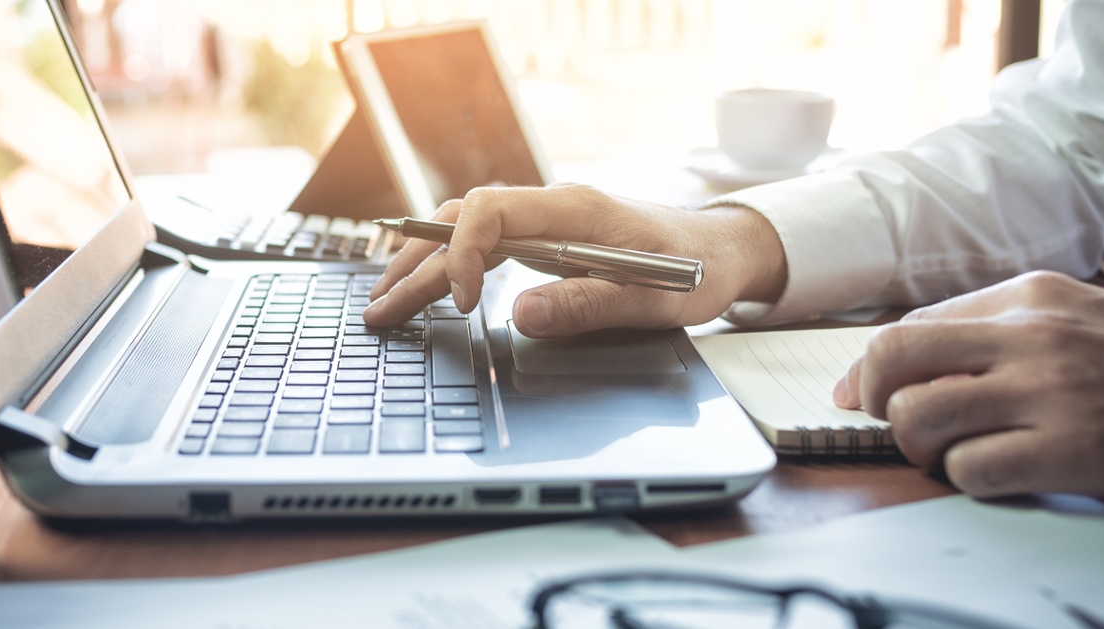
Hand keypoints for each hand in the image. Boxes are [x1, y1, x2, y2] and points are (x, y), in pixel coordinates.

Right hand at [362, 184, 786, 336]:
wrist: (722, 251)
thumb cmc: (694, 272)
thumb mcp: (651, 298)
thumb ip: (588, 304)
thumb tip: (523, 313)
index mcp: (573, 209)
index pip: (489, 212)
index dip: (463, 254)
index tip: (463, 305)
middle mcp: (551, 207)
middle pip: (462, 223)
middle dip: (417, 267)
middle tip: (381, 311)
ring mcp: (545, 221)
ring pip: (464, 231)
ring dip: (423, 265)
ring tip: (386, 301)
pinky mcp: (545, 239)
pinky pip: (483, 243)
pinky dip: (448, 265)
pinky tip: (425, 287)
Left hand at [834, 271, 1103, 500]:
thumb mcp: (1075, 314)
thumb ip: (994, 328)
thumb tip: (901, 364)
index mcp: (1028, 296)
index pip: (909, 325)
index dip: (868, 367)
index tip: (858, 393)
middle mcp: (1031, 335)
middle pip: (893, 359)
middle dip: (876, 398)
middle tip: (896, 420)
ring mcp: (1049, 392)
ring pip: (920, 417)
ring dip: (919, 445)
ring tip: (950, 450)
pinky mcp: (1069, 451)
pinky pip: (969, 470)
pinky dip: (967, 478)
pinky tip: (998, 471)